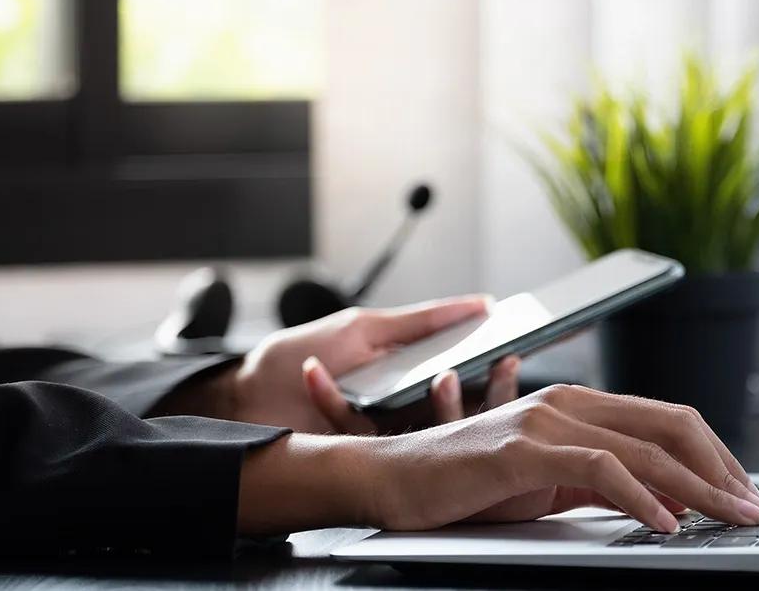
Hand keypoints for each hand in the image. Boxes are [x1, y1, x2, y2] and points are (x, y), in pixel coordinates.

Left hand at [161, 295, 519, 433]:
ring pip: (425, 429)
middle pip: (459, 412)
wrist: (239, 395)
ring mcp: (378, 439)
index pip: (469, 384)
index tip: (519, 354)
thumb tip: (479, 305)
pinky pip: (356, 434)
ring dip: (443, 405)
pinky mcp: (346, 454)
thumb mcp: (366, 327)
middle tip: (505, 368)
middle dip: (489, 395)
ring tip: (446, 377)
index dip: (498, 375)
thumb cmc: (298, 357)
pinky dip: (335, 400)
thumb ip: (424, 321)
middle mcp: (401, 418)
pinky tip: (321, 372)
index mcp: (414, 387)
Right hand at [236, 384, 758, 535]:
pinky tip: (664, 523)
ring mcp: (546, 420)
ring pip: (643, 447)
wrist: (394, 480)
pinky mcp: (521, 448)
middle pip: (670, 426)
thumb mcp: (548, 486)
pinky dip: (639, 496)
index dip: (715, 457)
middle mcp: (569, 403)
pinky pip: (597, 468)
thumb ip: (601, 485)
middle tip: (754, 509)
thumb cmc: (467, 484)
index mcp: (580, 407)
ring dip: (697, 488)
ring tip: (730, 518)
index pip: (668, 422)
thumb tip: (661, 503)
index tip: (744, 493)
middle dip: (722, 470)